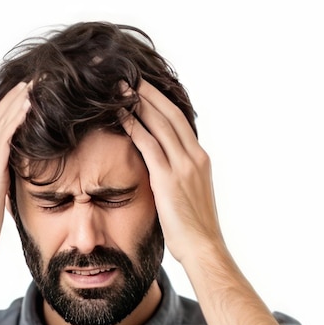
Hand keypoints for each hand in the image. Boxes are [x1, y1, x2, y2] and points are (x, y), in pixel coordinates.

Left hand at [121, 79, 223, 264]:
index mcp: (200, 159)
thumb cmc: (193, 229)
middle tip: (130, 76)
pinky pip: (148, 144)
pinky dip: (133, 126)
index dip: (162, 102)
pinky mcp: (169, 178)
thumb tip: (161, 170)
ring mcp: (183, 166)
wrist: (204, 248)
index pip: (180, 121)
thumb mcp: (189, 195)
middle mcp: (195, 157)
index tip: (146, 89)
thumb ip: (178, 176)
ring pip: (159, 123)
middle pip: (170, 114)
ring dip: (138, 102)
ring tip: (120, 87)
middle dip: (149, 93)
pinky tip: (120, 114)